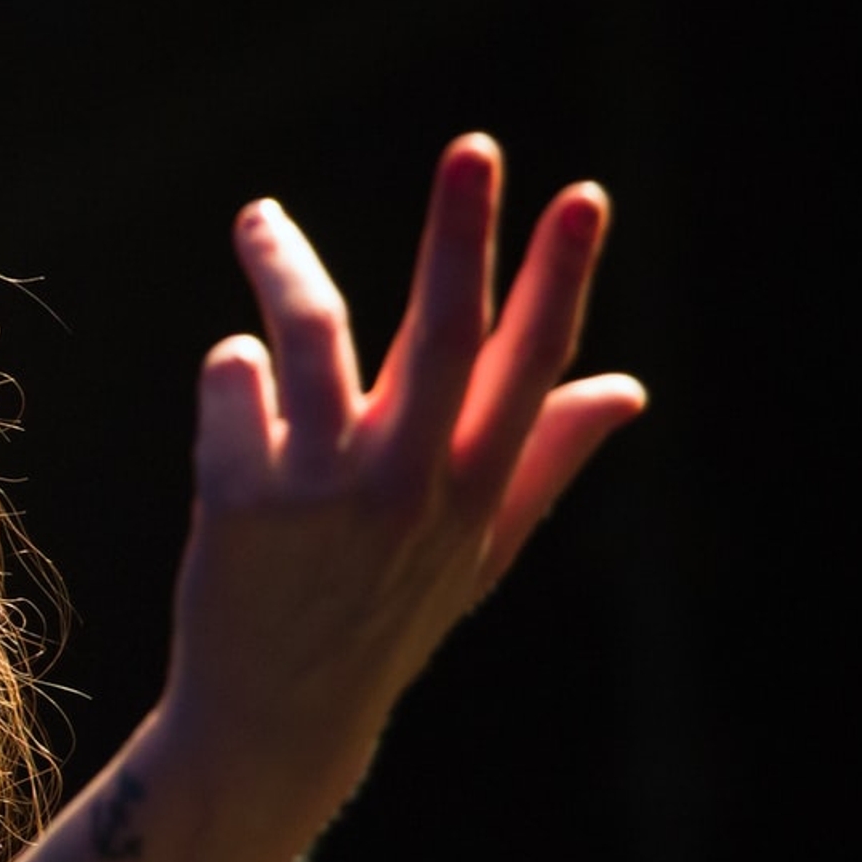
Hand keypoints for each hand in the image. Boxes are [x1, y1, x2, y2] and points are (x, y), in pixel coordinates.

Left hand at [162, 135, 647, 797]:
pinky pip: (233, 375)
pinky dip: (232, 367)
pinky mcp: (243, 497)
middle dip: (461, 234)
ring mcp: (329, 491)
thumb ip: (545, 460)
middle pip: (445, 333)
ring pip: (308, 332)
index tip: (584, 195)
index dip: (560, 276)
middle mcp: (415, 486)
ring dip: (282, 259)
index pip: (534, 364)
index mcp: (480, 490)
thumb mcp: (478, 550)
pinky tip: (235, 389)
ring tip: (259, 221)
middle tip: (475, 149)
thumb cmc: (381, 616)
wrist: (276, 712)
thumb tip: (629, 386)